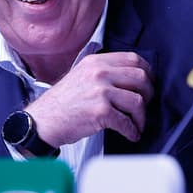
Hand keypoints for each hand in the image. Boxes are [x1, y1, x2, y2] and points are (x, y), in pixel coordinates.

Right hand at [26, 51, 153, 147]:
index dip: (147, 72)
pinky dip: (132, 131)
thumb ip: (104, 70)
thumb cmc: (63, 102)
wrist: (43, 120)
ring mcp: (100, 92)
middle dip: (148, 94)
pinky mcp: (100, 112)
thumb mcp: (81, 74)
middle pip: (140, 78)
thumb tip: (133, 76)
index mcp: (96, 61)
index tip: (149, 83)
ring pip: (138, 101)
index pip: (133, 58)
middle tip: (145, 106)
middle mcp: (99, 73)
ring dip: (142, 117)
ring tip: (137, 124)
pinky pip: (127, 122)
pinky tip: (130, 134)